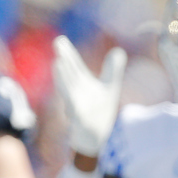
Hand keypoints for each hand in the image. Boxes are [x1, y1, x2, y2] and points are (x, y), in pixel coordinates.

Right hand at [51, 35, 126, 157]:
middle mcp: (77, 94)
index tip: (60, 39)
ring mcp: (77, 108)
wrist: (95, 137)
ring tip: (58, 63)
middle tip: (58, 43)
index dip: (69, 54)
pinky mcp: (81, 123)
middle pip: (71, 75)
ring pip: (68, 92)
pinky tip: (69, 105)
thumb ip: (112, 70)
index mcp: (83, 85)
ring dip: (64, 79)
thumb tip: (118, 50)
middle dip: (65, 60)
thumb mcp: (109, 88)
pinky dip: (72, 108)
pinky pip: (76, 115)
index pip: (75, 67)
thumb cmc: (99, 111)